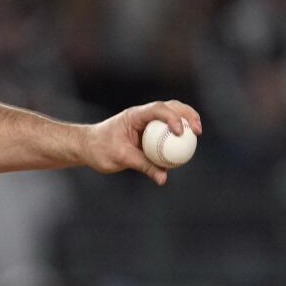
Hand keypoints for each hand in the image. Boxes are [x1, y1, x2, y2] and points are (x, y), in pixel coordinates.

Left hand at [84, 100, 203, 185]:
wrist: (88, 147)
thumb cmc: (100, 149)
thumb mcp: (121, 158)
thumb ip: (143, 166)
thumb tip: (163, 178)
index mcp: (134, 116)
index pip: (157, 109)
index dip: (173, 117)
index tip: (181, 132)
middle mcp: (142, 116)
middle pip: (170, 107)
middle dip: (187, 114)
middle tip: (198, 130)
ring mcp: (146, 123)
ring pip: (171, 116)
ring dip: (186, 121)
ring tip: (197, 134)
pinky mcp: (148, 133)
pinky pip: (166, 132)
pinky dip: (178, 136)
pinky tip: (186, 148)